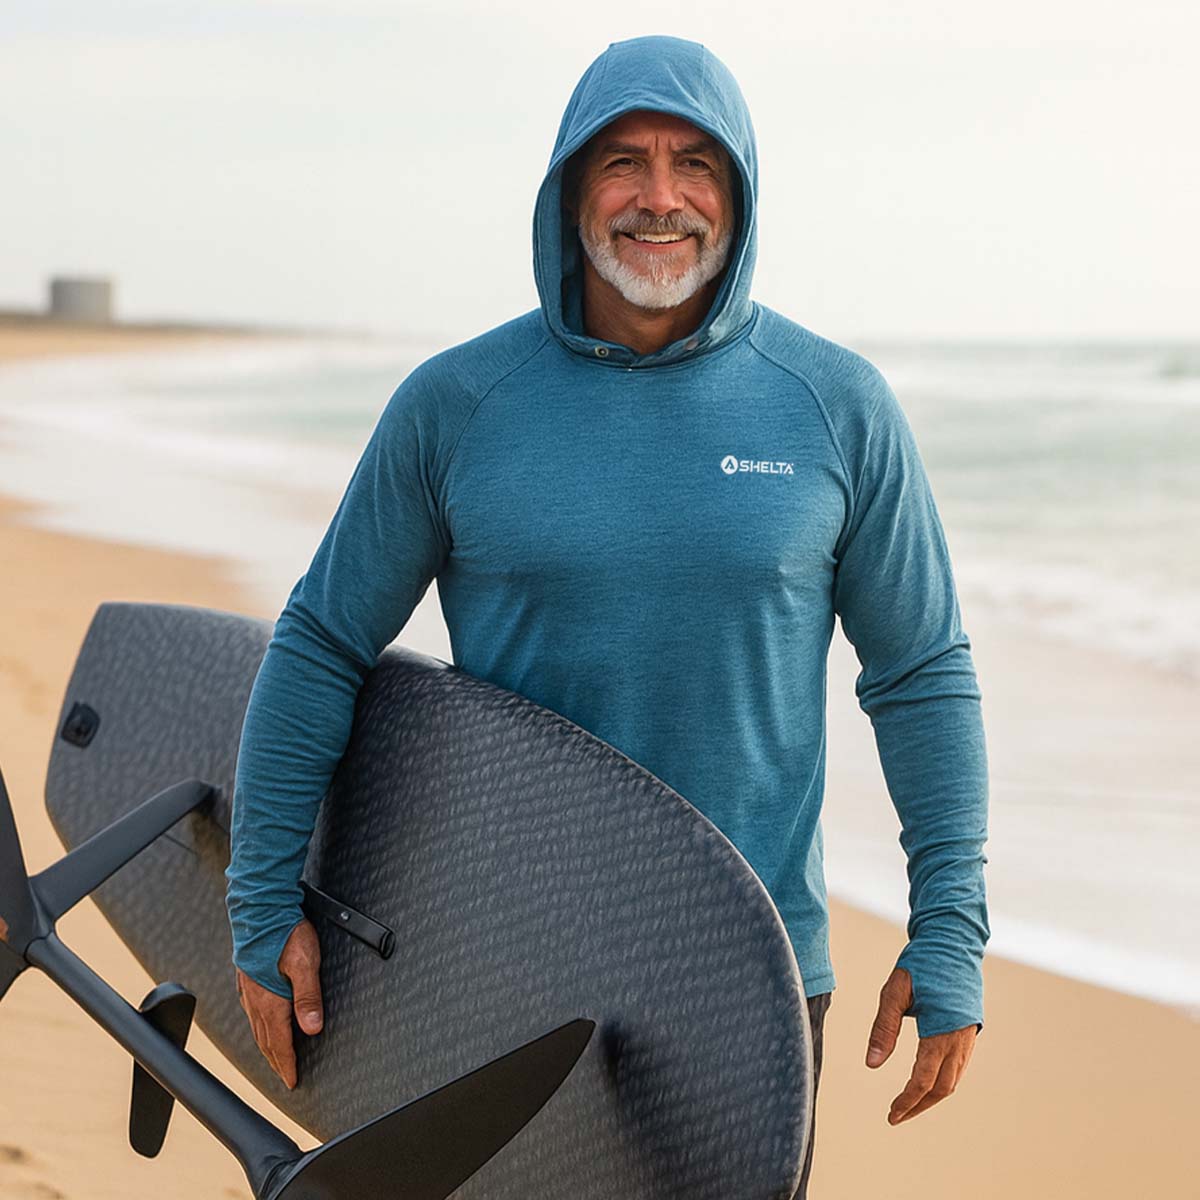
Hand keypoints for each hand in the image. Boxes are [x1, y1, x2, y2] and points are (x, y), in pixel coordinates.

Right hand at [235, 918, 323, 1089]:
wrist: (260, 908)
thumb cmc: (285, 932)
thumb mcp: (306, 964)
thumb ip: (309, 997)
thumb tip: (312, 1028)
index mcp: (270, 1001)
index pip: (279, 1042)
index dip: (287, 1064)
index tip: (292, 1081)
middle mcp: (255, 1000)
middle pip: (266, 1040)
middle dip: (276, 1061)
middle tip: (285, 1076)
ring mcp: (249, 989)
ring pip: (257, 1027)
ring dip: (267, 1046)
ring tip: (276, 1057)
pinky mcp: (247, 978)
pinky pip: (252, 1012)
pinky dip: (260, 1026)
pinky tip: (263, 1023)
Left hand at [865, 966, 977, 1124]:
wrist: (953, 942)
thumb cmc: (921, 964)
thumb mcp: (895, 991)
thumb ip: (883, 1028)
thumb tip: (872, 1064)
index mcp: (942, 1031)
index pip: (923, 1080)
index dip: (907, 1101)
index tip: (891, 1115)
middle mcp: (960, 1039)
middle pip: (942, 1088)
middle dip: (918, 1106)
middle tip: (896, 1116)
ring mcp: (968, 1037)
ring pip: (953, 1080)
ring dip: (931, 1097)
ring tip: (908, 1104)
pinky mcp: (970, 1031)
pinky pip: (958, 1067)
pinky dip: (942, 1081)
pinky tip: (926, 1081)